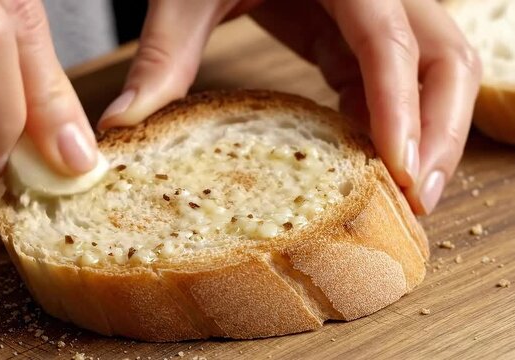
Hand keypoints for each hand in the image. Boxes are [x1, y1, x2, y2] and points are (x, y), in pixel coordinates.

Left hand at [98, 0, 480, 214]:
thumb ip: (165, 54)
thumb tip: (122, 123)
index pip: (387, 39)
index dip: (398, 104)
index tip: (398, 167)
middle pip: (443, 56)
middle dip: (440, 128)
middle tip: (419, 196)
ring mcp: (372, 14)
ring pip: (433, 70)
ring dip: (428, 132)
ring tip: (410, 193)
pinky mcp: (354, 35)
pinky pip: (390, 81)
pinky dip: (388, 124)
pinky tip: (372, 164)